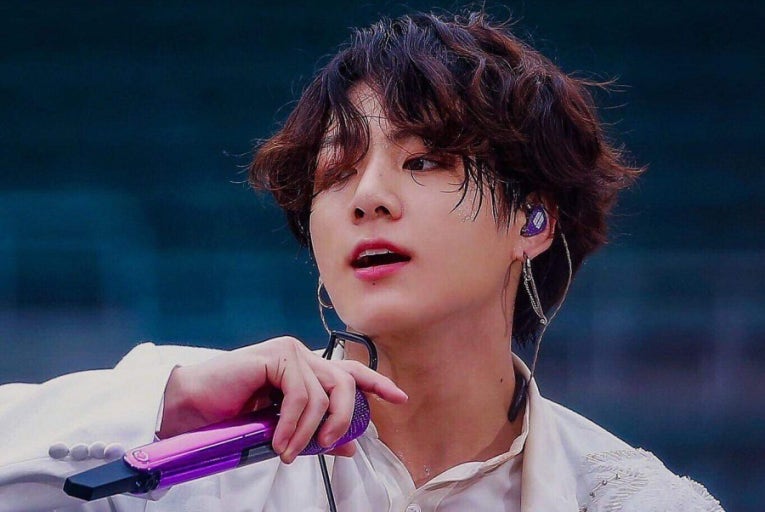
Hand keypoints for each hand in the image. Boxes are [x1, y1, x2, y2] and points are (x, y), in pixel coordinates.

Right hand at [158, 336, 406, 462]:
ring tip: (287, 452)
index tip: (399, 398)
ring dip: (309, 431)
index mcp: (305, 369)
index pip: (349, 372)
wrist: (190, 409)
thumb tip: (349, 447)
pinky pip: (301, 395)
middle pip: (345, 384)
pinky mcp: (276, 356)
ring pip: (324, 393)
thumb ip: (315, 433)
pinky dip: (294, 424)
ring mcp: (289, 351)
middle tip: (327, 446)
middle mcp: (301, 355)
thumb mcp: (283, 429)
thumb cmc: (232, 417)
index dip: (376, 383)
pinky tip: (279, 441)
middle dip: (344, 420)